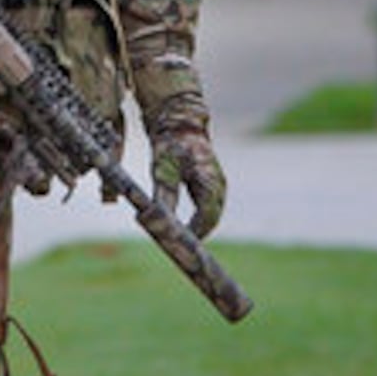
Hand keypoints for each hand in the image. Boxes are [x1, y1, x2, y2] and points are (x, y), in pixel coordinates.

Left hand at [148, 123, 226, 238]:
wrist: (178, 123)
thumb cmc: (171, 143)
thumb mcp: (163, 168)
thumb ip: (164, 194)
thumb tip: (158, 218)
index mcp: (210, 182)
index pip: (207, 218)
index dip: (196, 236)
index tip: (181, 249)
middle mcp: (218, 187)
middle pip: (211, 221)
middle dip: (197, 238)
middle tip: (180, 252)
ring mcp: (216, 187)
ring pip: (210, 217)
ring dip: (197, 231)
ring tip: (180, 245)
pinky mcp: (209, 187)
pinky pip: (206, 211)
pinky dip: (197, 222)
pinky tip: (183, 231)